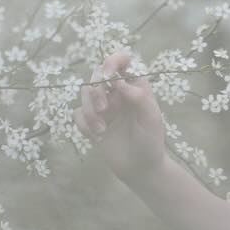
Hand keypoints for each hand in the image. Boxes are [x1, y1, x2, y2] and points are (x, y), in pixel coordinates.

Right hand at [75, 50, 167, 186]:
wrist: (139, 168)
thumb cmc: (150, 140)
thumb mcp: (151, 118)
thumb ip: (139, 96)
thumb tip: (119, 82)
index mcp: (134, 86)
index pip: (121, 61)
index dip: (112, 61)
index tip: (109, 76)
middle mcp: (116, 92)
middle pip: (97, 74)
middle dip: (96, 90)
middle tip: (104, 109)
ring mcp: (103, 106)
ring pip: (84, 93)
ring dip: (90, 110)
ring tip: (102, 129)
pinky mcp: (91, 122)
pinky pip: (78, 113)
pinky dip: (84, 123)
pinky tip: (97, 136)